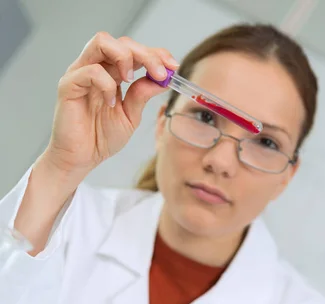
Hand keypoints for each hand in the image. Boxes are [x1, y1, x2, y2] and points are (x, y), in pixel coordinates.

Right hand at [45, 32, 178, 174]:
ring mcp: (80, 74)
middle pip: (121, 42)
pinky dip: (106, 83)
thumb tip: (161, 79)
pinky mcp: (68, 85)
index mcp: (111, 73)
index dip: (155, 54)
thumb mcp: (130, 116)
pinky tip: (111, 102)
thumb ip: (142, 95)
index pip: (133, 51)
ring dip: (124, 57)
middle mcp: (95, 68)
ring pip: (101, 42)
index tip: (173, 66)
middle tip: (161, 74)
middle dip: (146, 54)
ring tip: (131, 79)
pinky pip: (90, 71)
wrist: (80, 159)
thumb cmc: (101, 138)